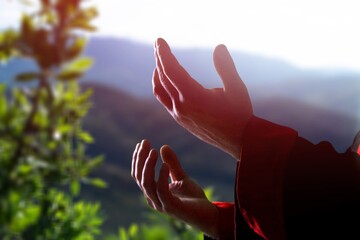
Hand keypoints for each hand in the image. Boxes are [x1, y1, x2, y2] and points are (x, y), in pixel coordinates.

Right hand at [131, 139, 218, 237]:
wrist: (207, 215)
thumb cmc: (192, 198)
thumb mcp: (181, 177)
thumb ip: (172, 164)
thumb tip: (163, 146)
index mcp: (153, 192)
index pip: (138, 175)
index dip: (138, 159)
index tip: (143, 143)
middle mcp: (153, 199)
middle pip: (140, 178)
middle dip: (140, 159)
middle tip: (145, 142)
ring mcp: (160, 204)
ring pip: (147, 184)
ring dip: (148, 166)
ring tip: (153, 151)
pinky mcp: (171, 207)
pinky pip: (161, 191)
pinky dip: (161, 177)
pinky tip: (165, 165)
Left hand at [153, 38, 252, 158]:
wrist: (239, 141)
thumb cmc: (240, 114)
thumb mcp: (236, 88)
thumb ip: (226, 67)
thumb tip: (219, 46)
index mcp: (194, 97)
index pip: (171, 70)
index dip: (164, 54)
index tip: (159, 40)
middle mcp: (182, 106)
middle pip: (163, 78)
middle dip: (159, 59)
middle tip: (158, 44)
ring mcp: (179, 115)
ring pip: (160, 90)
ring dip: (157, 73)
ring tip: (159, 61)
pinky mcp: (180, 120)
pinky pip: (164, 100)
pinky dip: (161, 86)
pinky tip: (166, 81)